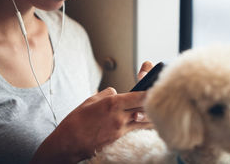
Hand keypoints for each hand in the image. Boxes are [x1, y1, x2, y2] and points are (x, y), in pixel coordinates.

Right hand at [31, 61, 153, 163]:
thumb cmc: (76, 121)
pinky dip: (143, 124)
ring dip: (151, 114)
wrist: (68, 143)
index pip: (139, 96)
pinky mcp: (119, 138)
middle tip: (161, 95)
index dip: (151, 91)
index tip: (158, 86)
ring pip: (144, 120)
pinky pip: (136, 129)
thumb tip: (117, 92)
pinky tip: (148, 120)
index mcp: (112, 103)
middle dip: (153, 101)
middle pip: (144, 107)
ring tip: (158, 108)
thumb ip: (107, 94)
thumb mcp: (91, 100)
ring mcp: (120, 129)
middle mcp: (119, 116)